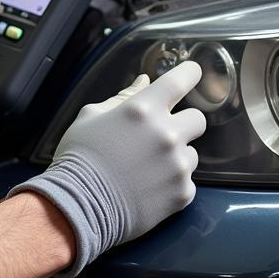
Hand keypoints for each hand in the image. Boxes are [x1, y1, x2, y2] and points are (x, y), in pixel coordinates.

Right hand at [9, 61, 207, 277]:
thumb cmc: (80, 155)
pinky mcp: (183, 193)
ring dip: (175, 155)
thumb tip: (146, 82)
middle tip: (162, 133)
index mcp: (143, 110)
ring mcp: (178, 165)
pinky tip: (149, 187)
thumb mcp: (91, 116)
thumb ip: (124, 97)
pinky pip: (186, 181)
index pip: (179, 81)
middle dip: (183, 122)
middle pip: (198, 118)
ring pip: (191, 152)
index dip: (190, 73)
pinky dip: (172, 181)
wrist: (80, 204)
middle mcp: (167, 134)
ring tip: (148, 167)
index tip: (193, 72)